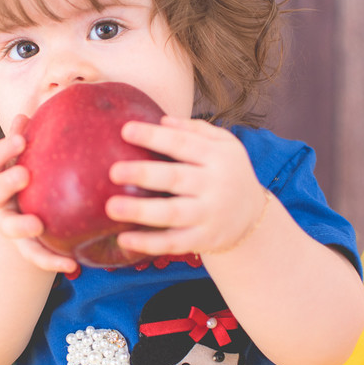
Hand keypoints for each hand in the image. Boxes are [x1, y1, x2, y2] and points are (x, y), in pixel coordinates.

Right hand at [0, 115, 77, 273]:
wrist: (32, 217)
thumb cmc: (35, 175)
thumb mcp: (29, 158)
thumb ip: (27, 139)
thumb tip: (26, 113)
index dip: (1, 151)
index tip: (22, 139)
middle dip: (5, 183)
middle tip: (24, 174)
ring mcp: (8, 225)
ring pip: (6, 227)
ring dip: (20, 226)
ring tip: (38, 225)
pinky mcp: (25, 247)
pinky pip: (35, 255)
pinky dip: (51, 261)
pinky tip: (72, 265)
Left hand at [105, 117, 266, 256]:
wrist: (252, 217)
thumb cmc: (227, 173)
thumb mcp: (224, 145)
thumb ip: (197, 130)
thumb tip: (163, 121)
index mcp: (217, 157)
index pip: (183, 143)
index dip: (154, 136)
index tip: (125, 130)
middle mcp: (215, 185)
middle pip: (176, 178)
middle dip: (144, 174)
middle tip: (113, 171)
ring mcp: (209, 214)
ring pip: (173, 214)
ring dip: (141, 211)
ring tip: (111, 207)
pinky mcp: (204, 239)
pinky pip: (174, 243)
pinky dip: (149, 243)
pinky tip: (124, 240)